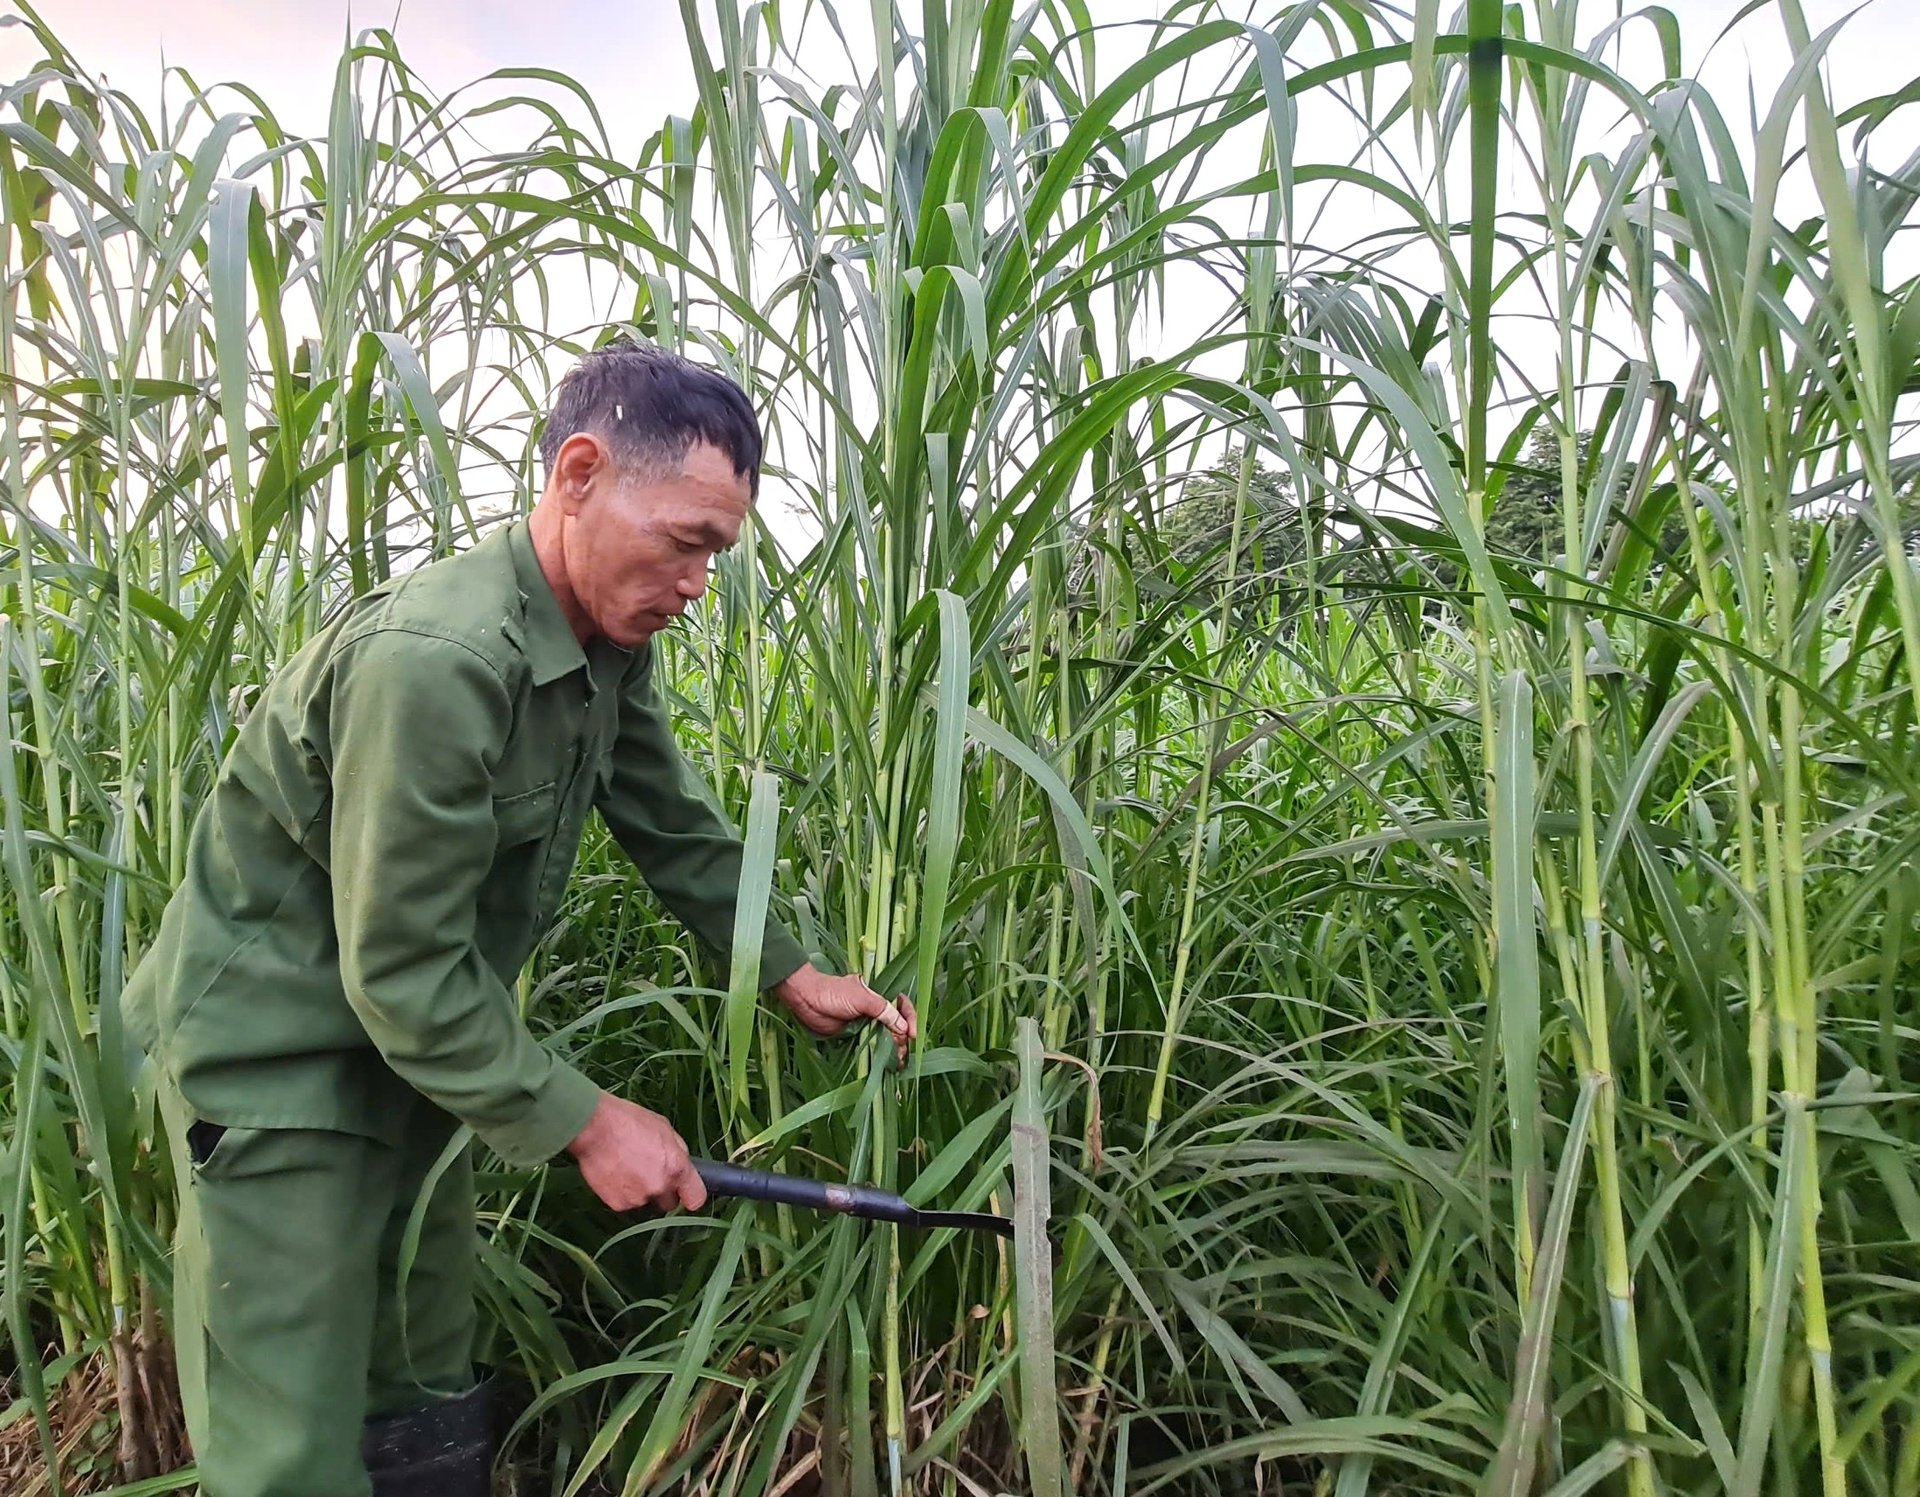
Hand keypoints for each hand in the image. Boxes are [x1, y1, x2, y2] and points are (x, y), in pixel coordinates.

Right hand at [566, 1092, 706, 1213]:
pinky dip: (621, 1193)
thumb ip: (677, 1150)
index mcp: (677, 1168)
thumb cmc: (629, 1121)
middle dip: (662, 1192)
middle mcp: (660, 1187)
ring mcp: (638, 1198)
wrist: (594, 1128)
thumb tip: (682, 1163)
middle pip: (668, 1203)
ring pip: (645, 1203)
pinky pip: (625, 1204)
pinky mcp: (617, 1204)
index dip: (690, 1196)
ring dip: (640, 1192)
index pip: (696, 1198)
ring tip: (626, 1169)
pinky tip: (614, 1175)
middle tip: (648, 1173)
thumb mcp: (663, 1127)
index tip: (684, 1193)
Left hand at [772, 963, 917, 1066]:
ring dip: (895, 1049)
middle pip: (898, 1024)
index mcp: (880, 994)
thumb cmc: (833, 993)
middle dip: (904, 1039)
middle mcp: (877, 1008)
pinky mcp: (858, 1035)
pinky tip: (887, 1063)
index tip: (913, 1034)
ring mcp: (868, 1022)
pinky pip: (873, 1044)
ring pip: (887, 1036)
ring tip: (898, 1062)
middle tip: (904, 1053)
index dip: (911, 1019)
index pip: (903, 1005)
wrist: (807, 1001)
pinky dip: (881, 1054)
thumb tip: (903, 1027)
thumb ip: (883, 1010)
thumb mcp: (861, 998)